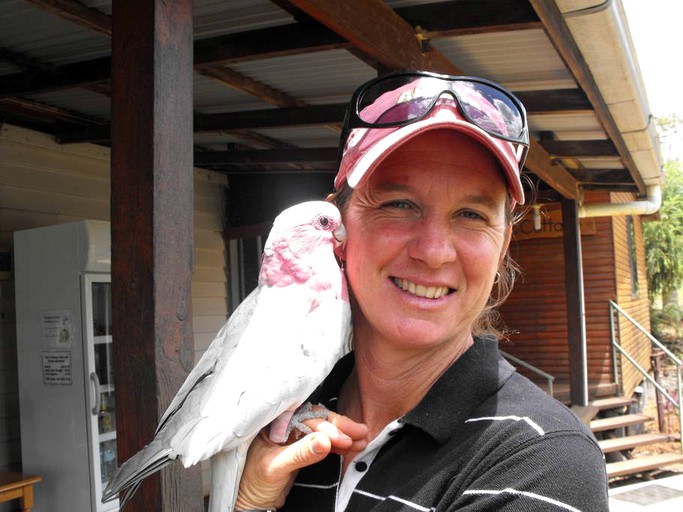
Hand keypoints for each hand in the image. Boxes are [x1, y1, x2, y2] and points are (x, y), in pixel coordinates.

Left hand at [235, 411, 367, 509]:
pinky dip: (339, 444)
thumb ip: (300, 454)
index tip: (342, 438)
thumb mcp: (277, 467)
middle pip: (317, 420)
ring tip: (362, 440)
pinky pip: (324, 442)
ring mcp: (296, 436)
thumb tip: (324, 440)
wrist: (253, 501)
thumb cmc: (255, 482)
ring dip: (343, 435)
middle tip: (360, 433)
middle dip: (340, 427)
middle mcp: (286, 425)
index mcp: (275, 423)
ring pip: (324, 430)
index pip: (305, 417)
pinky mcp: (303, 448)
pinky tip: (352, 446)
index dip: (325, 426)